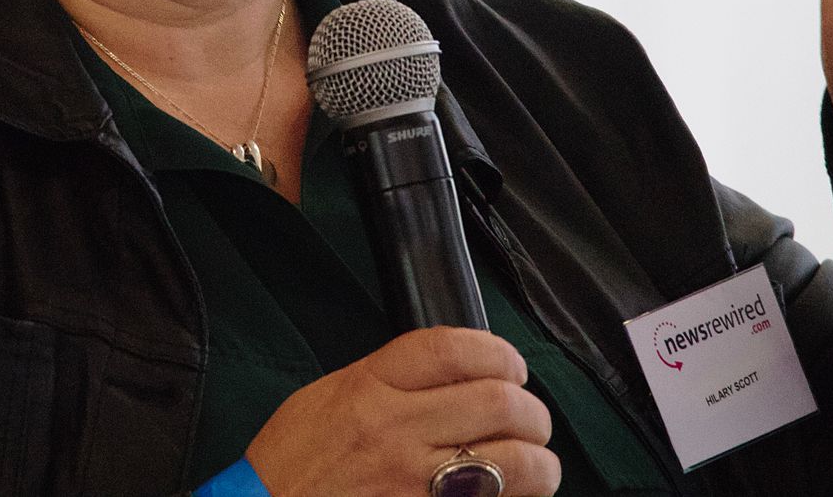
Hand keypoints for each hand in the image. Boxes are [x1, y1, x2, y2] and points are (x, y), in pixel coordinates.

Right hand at [243, 327, 560, 496]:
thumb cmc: (292, 463)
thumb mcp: (328, 396)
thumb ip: (388, 378)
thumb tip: (450, 371)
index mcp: (369, 388)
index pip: (453, 350)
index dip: (498, 352)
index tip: (511, 366)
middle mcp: (396, 431)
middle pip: (497, 400)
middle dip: (531, 410)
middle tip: (530, 419)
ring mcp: (414, 484)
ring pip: (513, 461)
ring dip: (540, 461)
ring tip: (537, 462)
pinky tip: (516, 496)